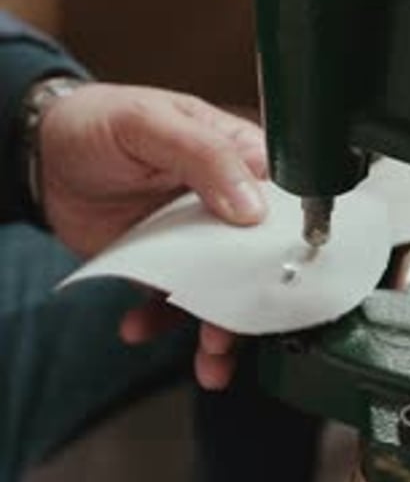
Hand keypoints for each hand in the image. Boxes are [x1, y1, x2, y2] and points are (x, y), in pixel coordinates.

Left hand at [40, 83, 266, 388]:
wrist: (44, 156)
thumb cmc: (100, 121)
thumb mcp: (152, 123)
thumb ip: (206, 156)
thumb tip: (254, 209)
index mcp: (240, 159)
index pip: (285, 204)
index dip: (293, 244)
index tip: (292, 283)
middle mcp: (226, 204)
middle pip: (259, 261)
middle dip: (255, 306)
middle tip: (240, 333)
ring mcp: (195, 240)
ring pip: (222, 292)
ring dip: (219, 331)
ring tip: (210, 360)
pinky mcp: (163, 266)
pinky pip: (172, 303)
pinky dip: (160, 322)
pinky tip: (138, 327)